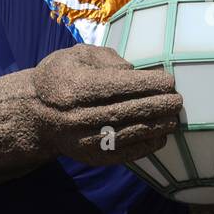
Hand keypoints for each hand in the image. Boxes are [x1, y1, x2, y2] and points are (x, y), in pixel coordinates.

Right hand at [31, 44, 181, 165]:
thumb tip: (133, 71)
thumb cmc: (63, 78)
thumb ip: (105, 59)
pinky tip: (161, 136)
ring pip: (125, 134)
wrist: (36, 115)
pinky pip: (122, 154)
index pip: (116, 86)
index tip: (168, 81)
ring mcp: (82, 140)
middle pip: (124, 111)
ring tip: (174, 117)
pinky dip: (144, 146)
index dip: (145, 84)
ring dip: (155, 126)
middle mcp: (76, 117)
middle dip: (156, 105)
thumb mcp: (76, 56)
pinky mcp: (89, 157)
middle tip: (178, 100)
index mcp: (73, 88)